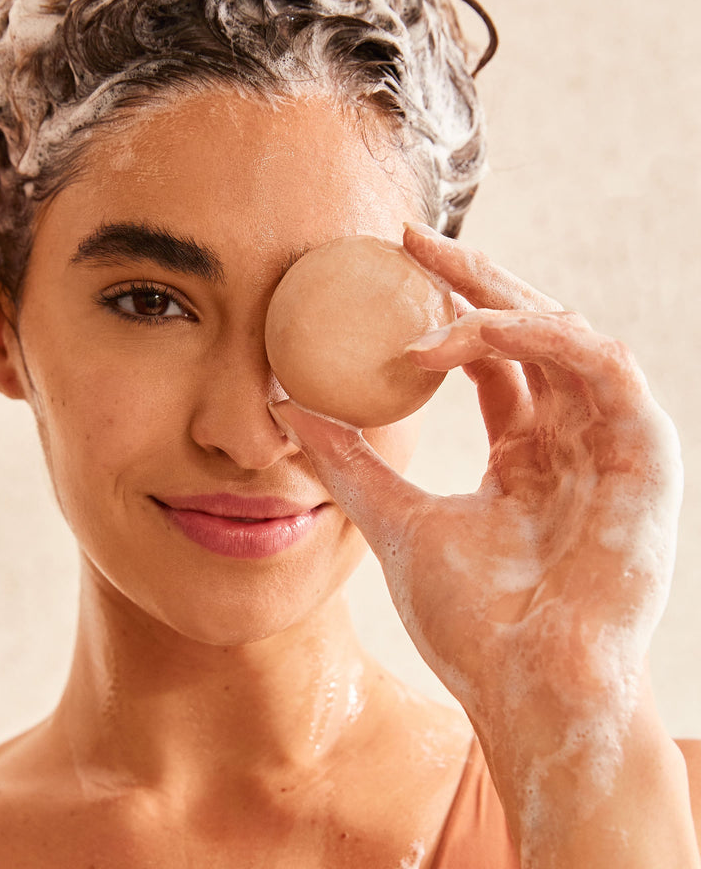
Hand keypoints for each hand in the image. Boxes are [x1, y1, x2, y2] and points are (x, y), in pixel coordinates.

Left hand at [271, 224, 681, 762]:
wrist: (529, 692)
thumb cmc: (474, 624)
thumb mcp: (394, 520)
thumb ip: (347, 462)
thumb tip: (283, 407)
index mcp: (528, 453)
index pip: (493, 357)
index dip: (447, 310)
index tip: (389, 270)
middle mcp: (573, 439)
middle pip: (528, 329)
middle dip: (472, 278)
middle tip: (410, 237)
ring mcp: (613, 443)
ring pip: (566, 332)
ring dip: (497, 300)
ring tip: (428, 282)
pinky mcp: (647, 453)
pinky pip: (599, 365)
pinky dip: (534, 337)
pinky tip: (467, 333)